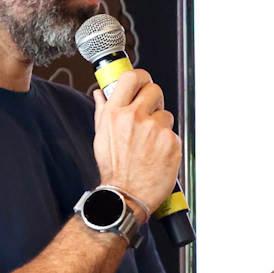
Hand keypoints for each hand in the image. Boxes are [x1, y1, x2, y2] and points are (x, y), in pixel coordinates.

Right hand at [92, 69, 180, 213]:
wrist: (126, 196)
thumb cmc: (113, 169)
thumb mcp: (100, 137)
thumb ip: (103, 110)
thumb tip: (100, 93)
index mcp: (115, 113)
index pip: (132, 77)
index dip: (141, 77)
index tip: (142, 81)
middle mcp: (135, 118)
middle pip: (154, 90)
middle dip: (153, 100)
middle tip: (149, 114)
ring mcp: (155, 129)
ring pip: (166, 114)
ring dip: (160, 125)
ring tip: (149, 144)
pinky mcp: (171, 142)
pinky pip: (173, 133)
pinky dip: (168, 143)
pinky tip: (157, 155)